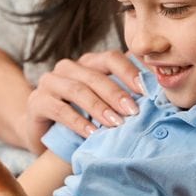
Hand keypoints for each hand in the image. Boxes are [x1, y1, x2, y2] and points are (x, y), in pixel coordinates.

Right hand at [24, 50, 143, 149]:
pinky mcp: (36, 102)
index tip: (147, 91)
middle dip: (117, 94)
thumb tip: (158, 93)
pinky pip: (59, 109)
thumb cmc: (83, 119)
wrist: (46, 136)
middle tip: (134, 112)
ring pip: (78, 90)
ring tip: (115, 124)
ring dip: (99, 107)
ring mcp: (49, 82)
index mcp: (88, 63)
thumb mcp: (105, 105)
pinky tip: (92, 134)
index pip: (111, 58)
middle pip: (95, 75)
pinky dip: (78, 122)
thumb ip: (124, 96)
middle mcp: (68, 68)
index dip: (129, 72)